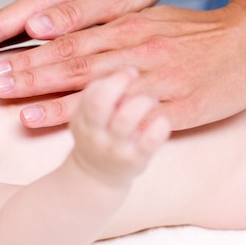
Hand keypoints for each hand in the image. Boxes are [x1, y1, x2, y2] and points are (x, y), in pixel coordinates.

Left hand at [0, 1, 245, 130]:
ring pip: (96, 86)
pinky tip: (77, 128)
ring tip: (18, 108)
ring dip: (53, 97)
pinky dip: (101, 119)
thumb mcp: (149, 21)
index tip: (1, 61)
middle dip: (31, 73)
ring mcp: (153, 77)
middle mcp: (133, 50)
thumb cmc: (194, 34)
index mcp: (125, 28)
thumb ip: (109, 32)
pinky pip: (131, 113)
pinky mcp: (175, 104)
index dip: (33, 52)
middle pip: (73, 61)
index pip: (69, 40)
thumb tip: (69, 37)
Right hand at [69, 68, 169, 182]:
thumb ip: (97, 93)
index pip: (90, 93)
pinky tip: (163, 120)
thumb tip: (117, 68)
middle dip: (119, 83)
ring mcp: (114, 148)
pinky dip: (159, 127)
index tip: (129, 70)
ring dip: (141, 102)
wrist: (97, 176)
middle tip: (136, 74)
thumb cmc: (98, 135)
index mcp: (82, 118)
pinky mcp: (135, 161)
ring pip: (125, 119)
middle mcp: (94, 133)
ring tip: (151, 99)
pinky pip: (148, 142)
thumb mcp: (87, 116)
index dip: (111, 78)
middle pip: (100, 102)